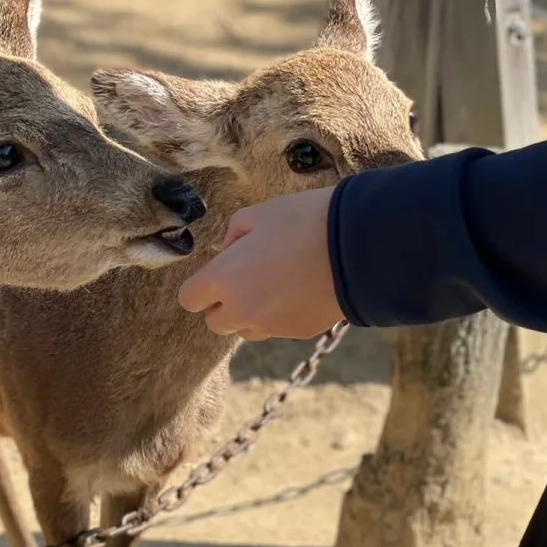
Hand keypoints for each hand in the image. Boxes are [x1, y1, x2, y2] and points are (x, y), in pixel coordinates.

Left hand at [178, 188, 340, 339]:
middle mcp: (241, 309)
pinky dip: (280, 316)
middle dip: (223, 305)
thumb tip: (230, 250)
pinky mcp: (297, 333)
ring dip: (250, 314)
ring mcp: (270, 325)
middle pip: (215, 323)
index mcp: (223, 278)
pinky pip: (277, 329)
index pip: (190, 299)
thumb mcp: (260, 213)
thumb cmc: (304, 222)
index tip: (216, 274)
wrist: (356, 247)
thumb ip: (235, 233)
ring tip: (274, 286)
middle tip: (245, 279)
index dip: (200, 287)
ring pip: (246, 330)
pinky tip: (299, 291)